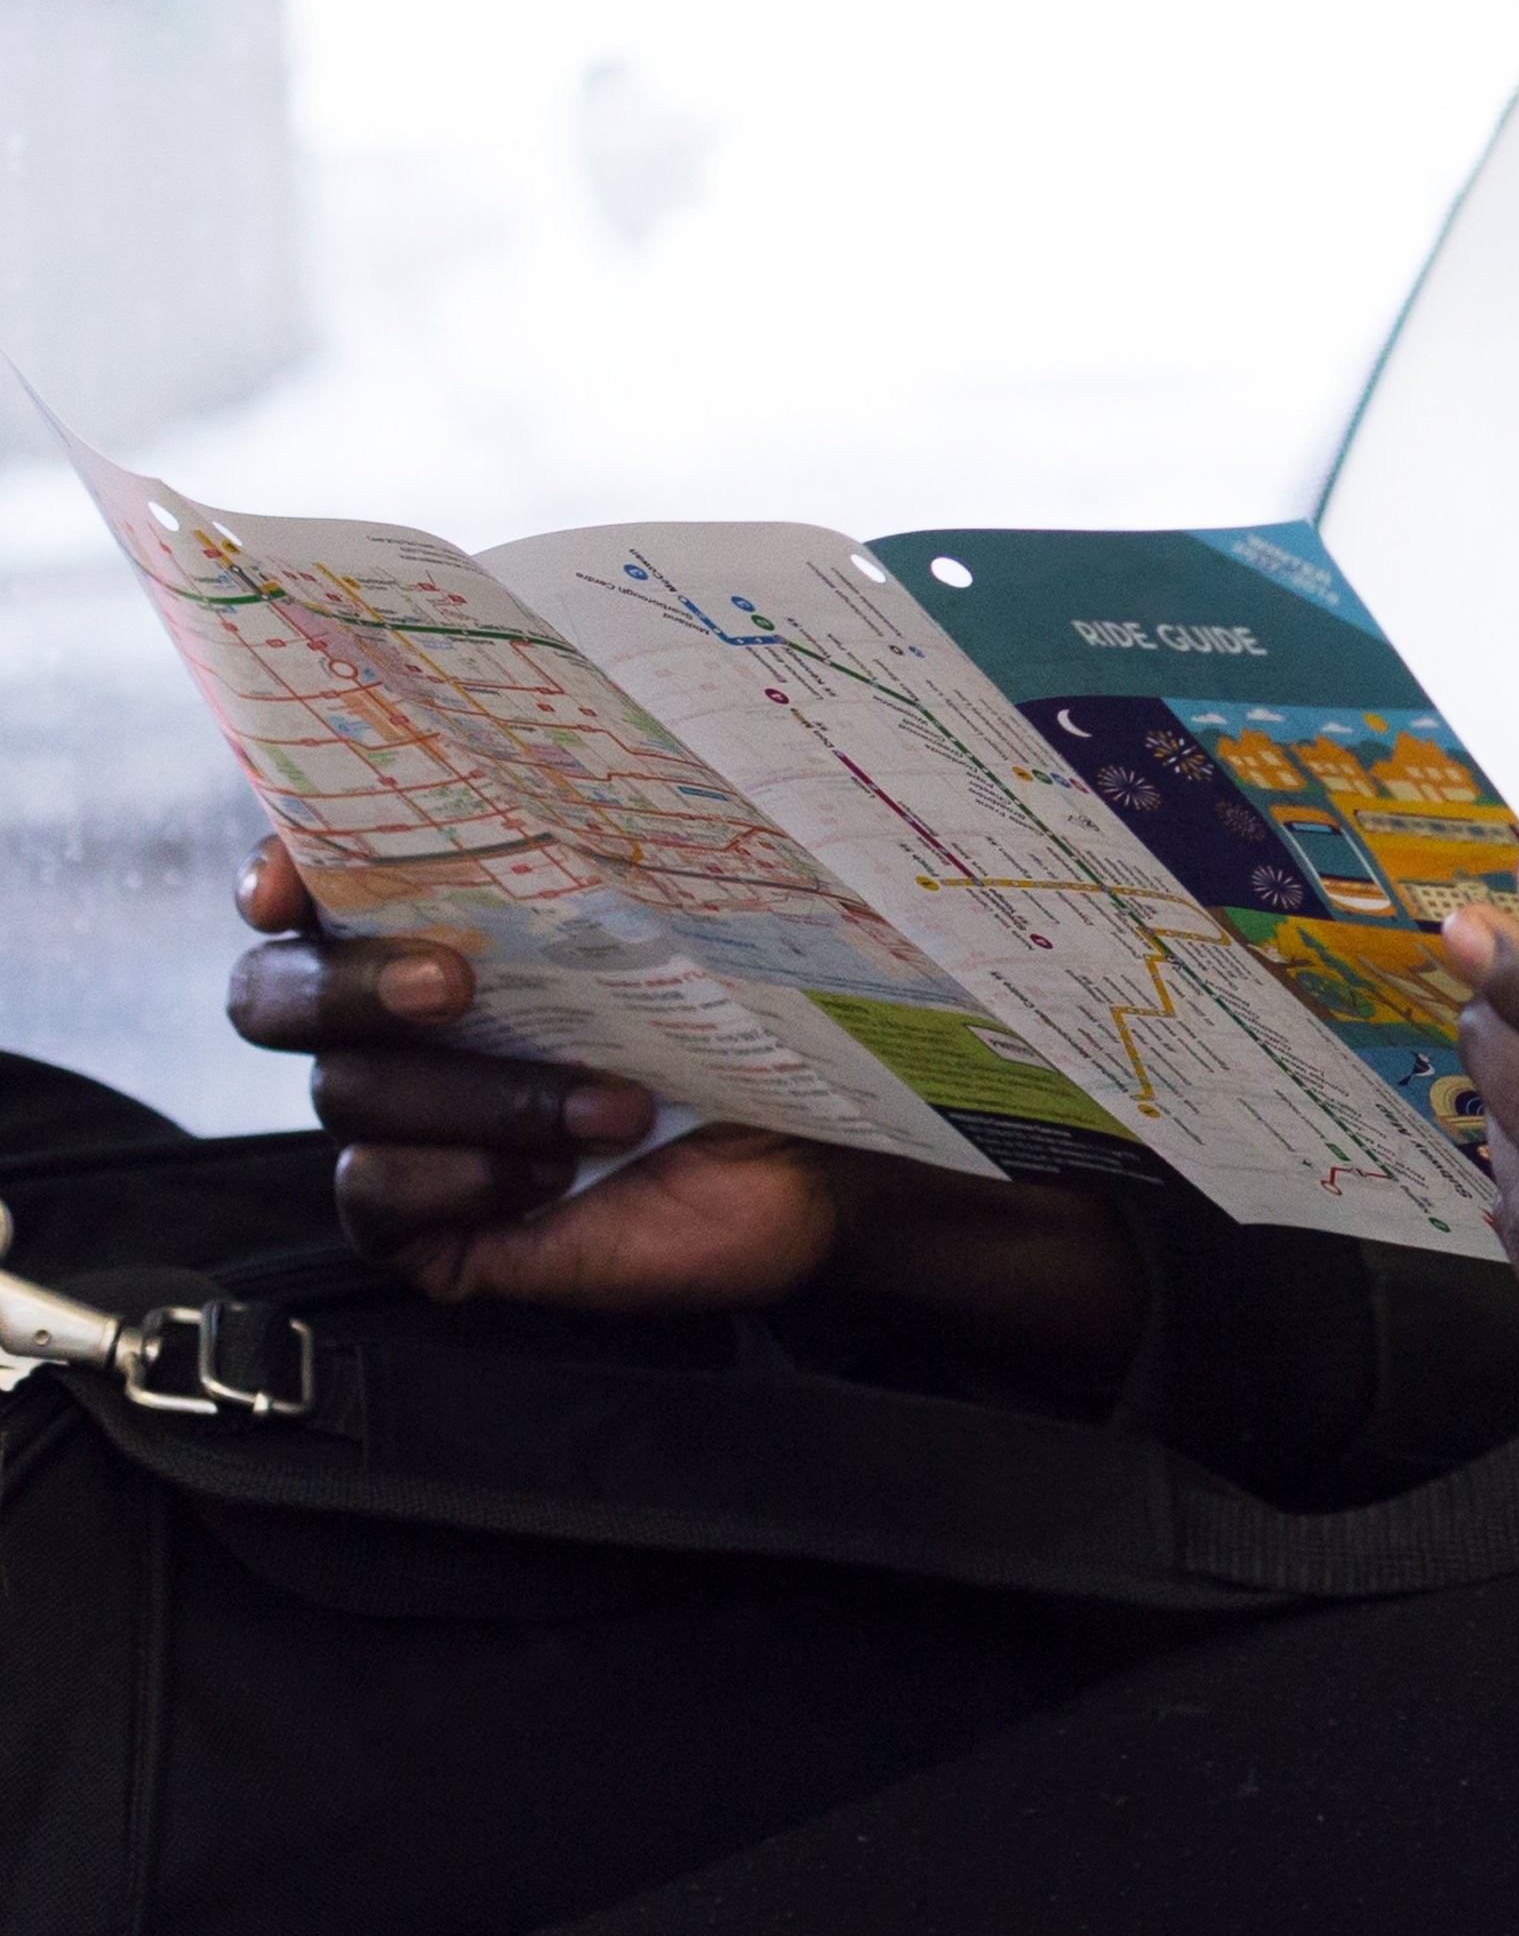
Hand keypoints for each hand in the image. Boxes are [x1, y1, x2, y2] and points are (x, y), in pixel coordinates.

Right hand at [224, 836, 1138, 1380]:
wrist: (827, 1147)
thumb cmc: (760, 1006)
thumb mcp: (703, 906)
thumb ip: (630, 832)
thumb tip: (614, 717)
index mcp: (445, 916)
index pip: (308, 878)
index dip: (279, 870)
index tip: (293, 880)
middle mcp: (400, 1015)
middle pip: (274, 995)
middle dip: (348, 984)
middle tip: (456, 983)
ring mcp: (408, 1118)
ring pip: (349, 1096)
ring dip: (485, 1096)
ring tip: (614, 1105)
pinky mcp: (429, 1217)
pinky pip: (372, 1196)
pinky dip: (457, 1178)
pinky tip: (549, 1175)